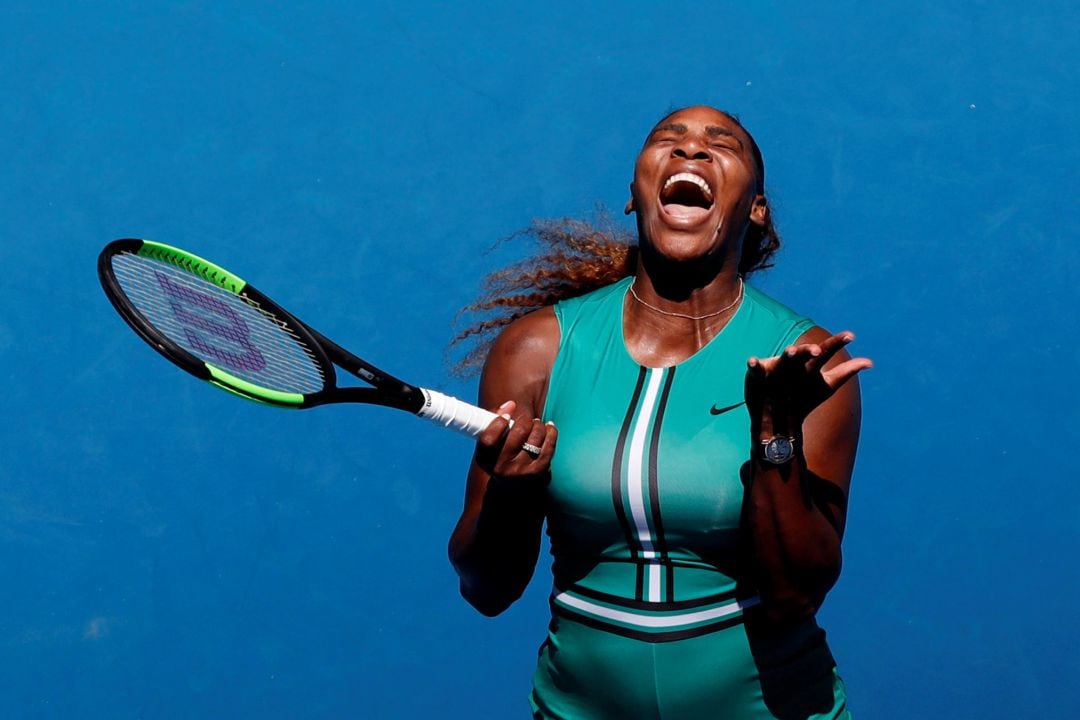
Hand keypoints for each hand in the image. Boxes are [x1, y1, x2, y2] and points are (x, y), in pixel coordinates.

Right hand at [474, 401, 557, 480]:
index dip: (498, 422)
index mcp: (485, 459)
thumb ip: (495, 421)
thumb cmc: (501, 457)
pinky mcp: (538, 473)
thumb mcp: (492, 444)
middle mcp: (501, 468)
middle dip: (525, 421)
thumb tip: (511, 404)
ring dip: (538, 425)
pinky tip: (549, 427)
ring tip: (536, 424)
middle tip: (526, 420)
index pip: (488, 439)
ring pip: (535, 437)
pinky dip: (551, 433)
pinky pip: (548, 447)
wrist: (513, 489)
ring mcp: (520, 472)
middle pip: (518, 433)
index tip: (508, 416)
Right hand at [745, 332, 871, 435]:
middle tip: (819, 351)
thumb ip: (846, 371)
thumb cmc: (804, 397)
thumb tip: (871, 362)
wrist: (778, 419)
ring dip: (788, 355)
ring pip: (782, 359)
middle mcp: (794, 363)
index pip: (825, 351)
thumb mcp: (826, 385)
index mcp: (810, 365)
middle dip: (809, 350)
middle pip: (803, 353)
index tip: (851, 336)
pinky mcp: (757, 376)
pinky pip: (754, 369)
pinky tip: (753, 361)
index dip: (837, 343)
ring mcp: (775, 368)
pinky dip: (753, 365)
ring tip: (792, 352)